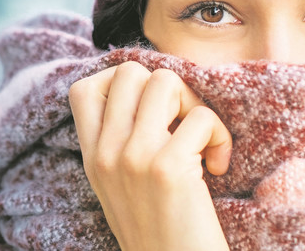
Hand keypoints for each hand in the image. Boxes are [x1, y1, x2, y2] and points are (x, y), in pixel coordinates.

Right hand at [69, 61, 231, 250]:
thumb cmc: (161, 233)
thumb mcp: (122, 188)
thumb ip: (121, 144)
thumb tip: (150, 91)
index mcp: (92, 158)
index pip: (85, 89)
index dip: (123, 84)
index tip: (152, 112)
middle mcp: (105, 153)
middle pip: (130, 72)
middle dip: (167, 88)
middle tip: (182, 124)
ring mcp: (133, 158)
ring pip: (165, 81)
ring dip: (194, 105)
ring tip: (201, 141)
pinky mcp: (167, 168)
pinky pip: (201, 117)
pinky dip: (219, 136)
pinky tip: (219, 167)